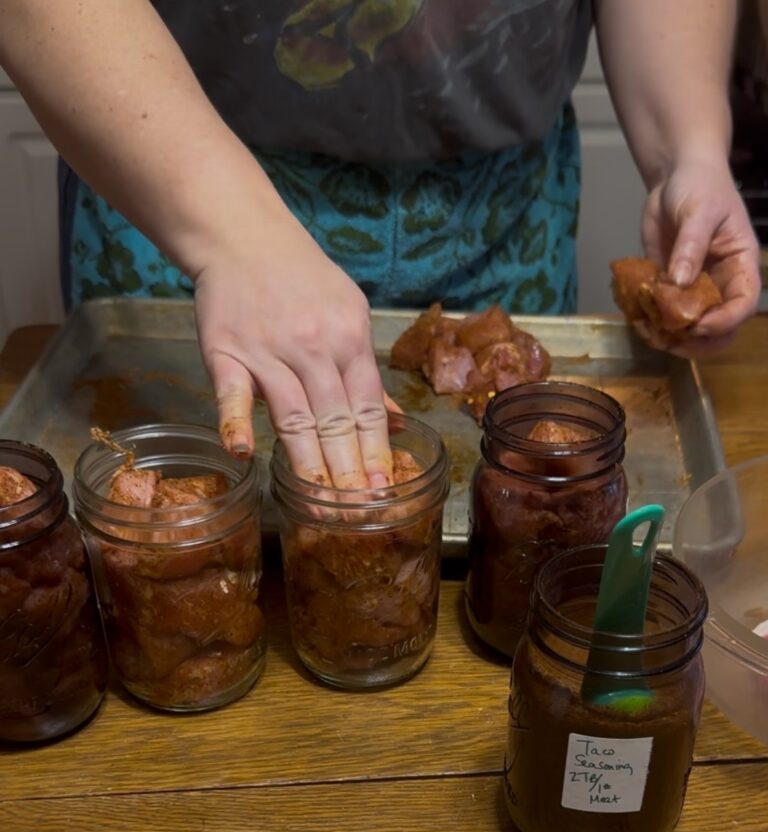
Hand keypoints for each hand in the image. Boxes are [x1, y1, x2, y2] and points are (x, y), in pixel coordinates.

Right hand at [192, 206, 393, 488]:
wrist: (244, 236)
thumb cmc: (303, 280)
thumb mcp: (349, 315)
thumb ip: (367, 375)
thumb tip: (397, 423)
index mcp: (350, 340)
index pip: (367, 408)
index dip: (376, 452)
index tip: (385, 492)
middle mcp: (314, 348)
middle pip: (335, 418)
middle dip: (349, 469)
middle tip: (358, 514)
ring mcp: (269, 350)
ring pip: (293, 413)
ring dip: (308, 460)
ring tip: (320, 502)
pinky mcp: (225, 350)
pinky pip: (231, 390)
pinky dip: (236, 420)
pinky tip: (244, 452)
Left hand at [641, 158, 760, 356]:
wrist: (676, 175)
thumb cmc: (700, 186)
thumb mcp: (699, 211)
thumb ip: (690, 246)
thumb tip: (680, 282)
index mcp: (740, 265)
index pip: (743, 304)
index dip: (724, 322)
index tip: (698, 326)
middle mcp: (721, 282)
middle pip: (720, 328)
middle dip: (698, 341)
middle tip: (670, 341)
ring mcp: (695, 287)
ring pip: (691, 327)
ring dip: (671, 337)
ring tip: (649, 333)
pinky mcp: (669, 286)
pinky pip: (663, 312)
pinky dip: (651, 321)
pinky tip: (636, 319)